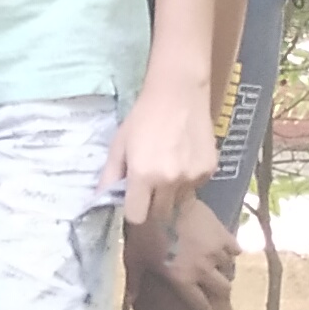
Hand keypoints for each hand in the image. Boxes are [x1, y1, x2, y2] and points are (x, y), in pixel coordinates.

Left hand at [106, 77, 218, 240]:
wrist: (179, 92)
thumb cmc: (143, 117)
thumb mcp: (119, 145)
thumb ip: (109, 177)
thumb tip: (100, 202)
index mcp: (143, 176)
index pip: (137, 216)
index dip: (134, 210)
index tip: (133, 201)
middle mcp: (169, 181)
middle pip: (159, 214)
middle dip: (152, 205)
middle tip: (149, 186)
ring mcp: (192, 177)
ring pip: (179, 202)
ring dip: (171, 194)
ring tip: (168, 168)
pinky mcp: (209, 170)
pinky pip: (195, 188)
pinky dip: (188, 181)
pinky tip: (183, 159)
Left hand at [134, 192, 238, 306]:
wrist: (161, 200)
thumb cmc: (144, 231)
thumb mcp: (135, 259)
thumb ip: (134, 282)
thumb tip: (129, 300)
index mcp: (182, 280)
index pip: (200, 304)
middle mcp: (203, 270)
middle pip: (223, 289)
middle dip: (220, 290)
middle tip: (217, 287)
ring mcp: (215, 251)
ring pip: (229, 268)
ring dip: (224, 269)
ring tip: (220, 266)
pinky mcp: (223, 234)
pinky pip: (235, 249)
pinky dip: (232, 250)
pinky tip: (227, 249)